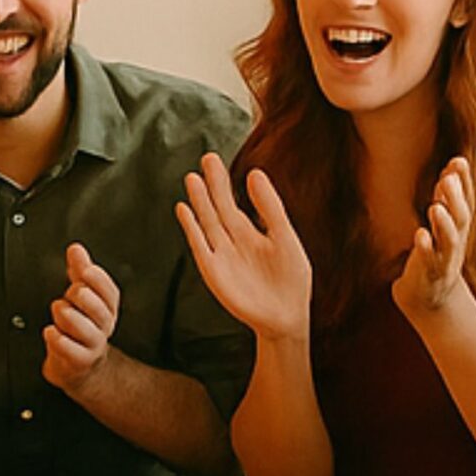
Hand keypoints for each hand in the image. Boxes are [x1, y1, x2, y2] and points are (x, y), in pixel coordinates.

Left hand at [41, 243, 120, 397]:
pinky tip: (50, 331)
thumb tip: (76, 249)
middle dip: (80, 296)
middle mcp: (104, 327)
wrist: (78, 365)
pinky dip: (57, 338)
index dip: (98, 279)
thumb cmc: (79, 326)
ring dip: (66, 316)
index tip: (85, 271)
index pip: (109, 292)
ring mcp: (93, 345)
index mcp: (107, 308)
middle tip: (69, 294)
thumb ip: (78, 271)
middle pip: (96, 307)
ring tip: (59, 311)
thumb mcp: (81, 296)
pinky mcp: (80, 361)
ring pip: (82, 327)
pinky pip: (69, 348)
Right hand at [174, 154, 311, 342]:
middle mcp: (231, 241)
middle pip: (218, 207)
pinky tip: (184, 209)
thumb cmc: (290, 280)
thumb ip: (270, 208)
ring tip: (192, 178)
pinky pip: (201, 245)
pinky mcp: (214, 271)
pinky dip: (192, 228)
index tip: (213, 158)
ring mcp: (221, 255)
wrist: (286, 317)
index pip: (231, 201)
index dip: (222, 181)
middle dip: (212, 185)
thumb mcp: (285, 237)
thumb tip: (255, 173)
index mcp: (249, 232)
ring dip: (199, 202)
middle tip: (206, 157)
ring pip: (208, 222)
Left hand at [390, 157, 475, 323]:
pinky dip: (425, 248)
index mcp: (459, 230)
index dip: (464, 183)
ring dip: (444, 223)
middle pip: (461, 219)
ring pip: (449, 241)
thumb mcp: (445, 225)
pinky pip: (428, 261)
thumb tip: (453, 166)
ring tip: (435, 206)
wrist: (430, 299)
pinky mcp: (428, 274)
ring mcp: (443, 260)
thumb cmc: (436, 255)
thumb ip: (448, 198)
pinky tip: (419, 235)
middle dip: (456, 198)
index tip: (458, 160)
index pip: (466, 202)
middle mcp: (455, 243)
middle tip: (448, 178)